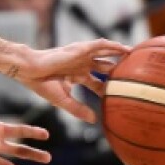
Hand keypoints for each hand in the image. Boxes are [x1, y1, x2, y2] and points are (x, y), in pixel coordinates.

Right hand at [14, 40, 129, 122]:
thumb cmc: (41, 84)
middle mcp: (80, 65)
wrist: (29, 70)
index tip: (120, 96)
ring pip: (105, 53)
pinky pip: (101, 45)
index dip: (107, 89)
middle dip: (117, 71)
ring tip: (135, 56)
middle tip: (133, 76)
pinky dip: (114, 46)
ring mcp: (81, 56)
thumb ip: (78, 109)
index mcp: (75, 76)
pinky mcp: (80, 49)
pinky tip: (125, 49)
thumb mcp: (63, 100)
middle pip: (104, 68)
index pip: (96, 83)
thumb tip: (94, 120)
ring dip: (119, 54)